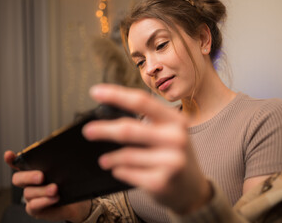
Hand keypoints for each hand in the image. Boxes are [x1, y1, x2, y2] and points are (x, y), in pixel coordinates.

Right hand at [4, 151, 90, 221]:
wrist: (76, 204)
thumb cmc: (69, 184)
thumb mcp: (65, 171)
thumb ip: (60, 162)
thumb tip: (64, 151)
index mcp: (33, 170)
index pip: (17, 163)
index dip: (11, 159)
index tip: (9, 154)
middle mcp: (28, 183)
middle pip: (18, 178)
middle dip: (28, 176)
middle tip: (41, 176)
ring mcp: (30, 196)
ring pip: (28, 192)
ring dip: (42, 190)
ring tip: (55, 189)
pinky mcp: (35, 209)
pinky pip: (33, 206)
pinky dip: (44, 201)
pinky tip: (55, 198)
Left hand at [83, 84, 211, 213]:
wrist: (193, 190)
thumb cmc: (175, 157)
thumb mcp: (170, 134)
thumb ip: (148, 123)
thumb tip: (110, 118)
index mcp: (176, 120)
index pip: (142, 102)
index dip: (116, 95)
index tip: (95, 92)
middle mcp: (176, 138)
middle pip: (129, 129)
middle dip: (104, 130)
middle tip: (88, 131)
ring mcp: (171, 161)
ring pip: (126, 155)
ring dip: (110, 158)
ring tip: (104, 160)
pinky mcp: (161, 182)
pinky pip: (128, 173)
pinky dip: (119, 171)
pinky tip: (118, 170)